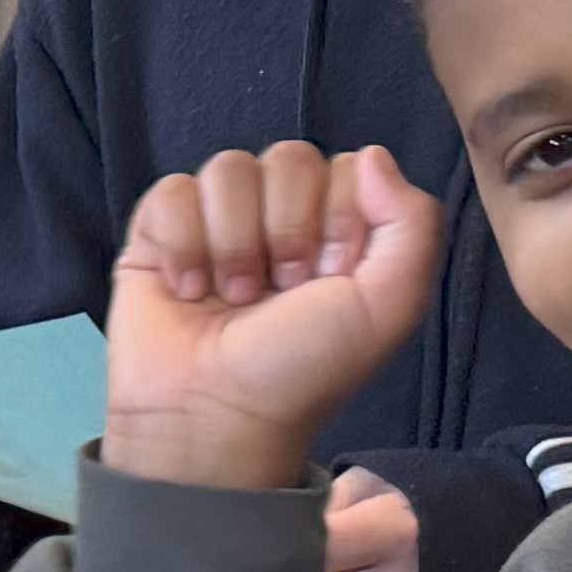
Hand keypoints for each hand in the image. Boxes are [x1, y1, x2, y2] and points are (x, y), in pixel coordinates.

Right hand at [99, 145, 442, 496]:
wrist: (214, 415)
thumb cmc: (303, 371)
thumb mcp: (388, 306)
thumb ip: (412, 224)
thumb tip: (372, 155)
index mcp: (340, 229)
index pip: (347, 166)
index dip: (339, 217)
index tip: (330, 279)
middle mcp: (281, 217)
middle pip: (288, 158)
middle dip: (286, 229)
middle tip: (280, 292)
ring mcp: (219, 221)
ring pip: (228, 168)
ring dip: (233, 242)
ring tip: (232, 299)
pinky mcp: (160, 231)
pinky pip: (172, 191)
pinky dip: (181, 245)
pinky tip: (187, 290)